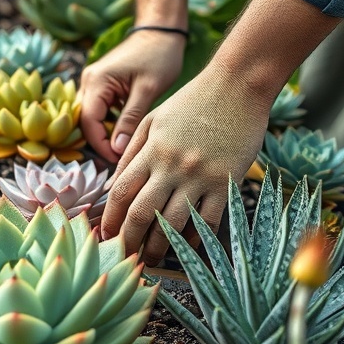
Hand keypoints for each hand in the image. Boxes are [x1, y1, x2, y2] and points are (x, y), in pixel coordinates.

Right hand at [79, 30, 186, 161]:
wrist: (161, 30)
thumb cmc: (158, 56)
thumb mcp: (148, 90)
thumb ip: (131, 119)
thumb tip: (118, 149)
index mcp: (97, 81)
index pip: (89, 123)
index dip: (101, 145)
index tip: (118, 159)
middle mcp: (89, 81)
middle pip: (86, 121)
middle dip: (101, 142)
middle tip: (121, 158)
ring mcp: (94, 81)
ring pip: (92, 116)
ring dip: (105, 133)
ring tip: (124, 148)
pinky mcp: (103, 83)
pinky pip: (100, 108)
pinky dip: (110, 122)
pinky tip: (125, 131)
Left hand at [100, 60, 271, 265]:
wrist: (237, 85)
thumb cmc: (193, 100)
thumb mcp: (153, 118)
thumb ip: (132, 151)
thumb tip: (115, 185)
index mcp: (151, 150)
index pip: (121, 192)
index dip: (110, 219)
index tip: (106, 236)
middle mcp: (172, 165)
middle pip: (142, 213)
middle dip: (130, 240)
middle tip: (127, 257)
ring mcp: (200, 175)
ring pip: (173, 223)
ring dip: (160, 247)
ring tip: (153, 259)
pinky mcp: (226, 181)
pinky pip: (208, 220)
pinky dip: (196, 238)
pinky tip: (187, 248)